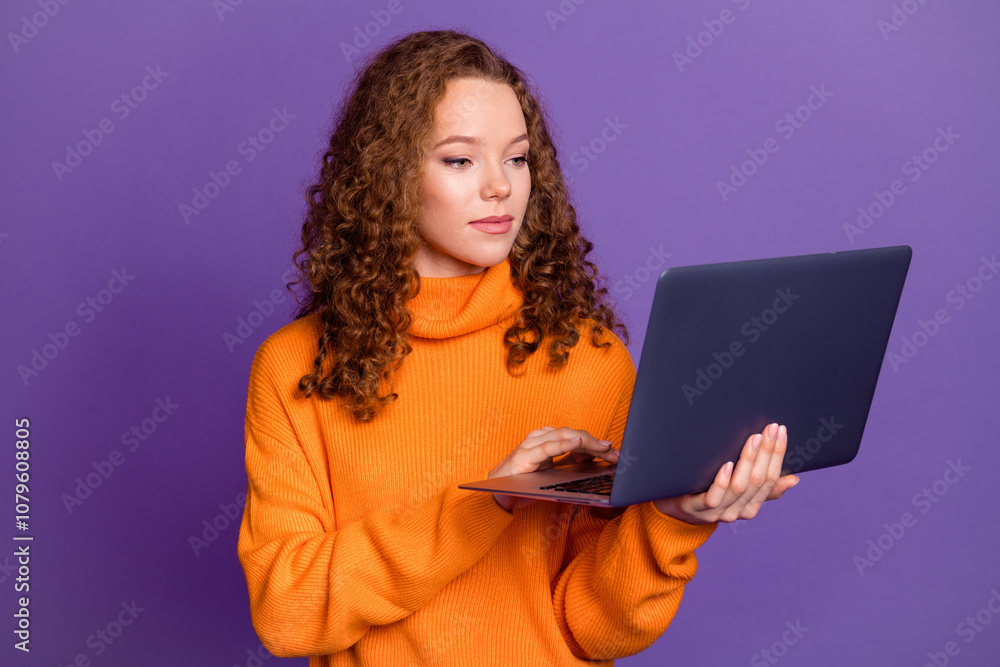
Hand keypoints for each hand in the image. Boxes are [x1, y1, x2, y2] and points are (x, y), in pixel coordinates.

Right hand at [488, 427, 618, 511]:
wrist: (497, 495)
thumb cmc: (524, 484)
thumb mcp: (553, 473)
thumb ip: (571, 463)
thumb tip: (596, 459)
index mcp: (546, 440)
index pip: (575, 436)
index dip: (595, 443)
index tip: (614, 452)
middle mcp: (539, 438)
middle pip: (572, 433)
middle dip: (595, 442)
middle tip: (614, 452)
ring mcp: (530, 445)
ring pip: (562, 435)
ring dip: (586, 441)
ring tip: (603, 447)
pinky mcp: (524, 456)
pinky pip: (547, 447)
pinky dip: (563, 444)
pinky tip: (578, 442)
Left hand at [653, 423, 799, 524]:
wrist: (672, 507)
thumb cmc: (707, 493)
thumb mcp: (736, 490)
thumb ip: (763, 487)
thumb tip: (794, 479)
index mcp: (750, 507)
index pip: (770, 480)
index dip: (777, 455)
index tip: (781, 431)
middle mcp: (736, 511)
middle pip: (758, 481)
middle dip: (767, 453)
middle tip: (771, 428)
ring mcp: (716, 512)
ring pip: (738, 487)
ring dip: (748, 461)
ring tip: (754, 439)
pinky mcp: (696, 509)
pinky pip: (713, 497)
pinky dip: (722, 480)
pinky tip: (727, 464)